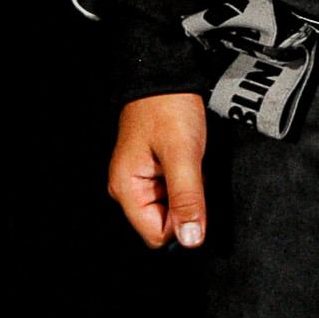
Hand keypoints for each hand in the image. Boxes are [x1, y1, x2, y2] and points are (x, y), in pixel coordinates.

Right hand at [109, 93, 208, 248]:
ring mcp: (140, 180)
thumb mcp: (183, 155)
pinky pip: (174, 192)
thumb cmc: (168, 109)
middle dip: (185, 205)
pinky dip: (187, 181)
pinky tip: (188, 162)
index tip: (192, 195)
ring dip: (187, 192)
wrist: (167, 78)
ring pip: (171, 208)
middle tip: (190, 173)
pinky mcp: (153, 172)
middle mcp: (128, 189)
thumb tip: (191, 239)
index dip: (181, 222)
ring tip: (188, 164)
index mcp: (126, 189)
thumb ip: (187, 199)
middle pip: (163, 223)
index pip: (156, 235)